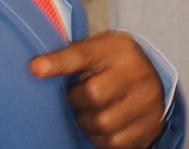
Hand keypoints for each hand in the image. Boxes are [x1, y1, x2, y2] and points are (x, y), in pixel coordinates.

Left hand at [31, 31, 166, 148]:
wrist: (153, 83)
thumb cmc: (113, 67)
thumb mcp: (97, 51)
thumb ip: (70, 57)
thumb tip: (35, 69)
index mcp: (119, 49)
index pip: (84, 54)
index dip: (59, 63)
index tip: (35, 69)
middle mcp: (137, 72)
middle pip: (93, 94)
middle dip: (78, 102)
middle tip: (79, 98)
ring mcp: (147, 101)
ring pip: (103, 123)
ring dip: (88, 123)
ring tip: (92, 113)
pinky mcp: (149, 126)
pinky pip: (114, 142)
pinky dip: (102, 138)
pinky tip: (104, 127)